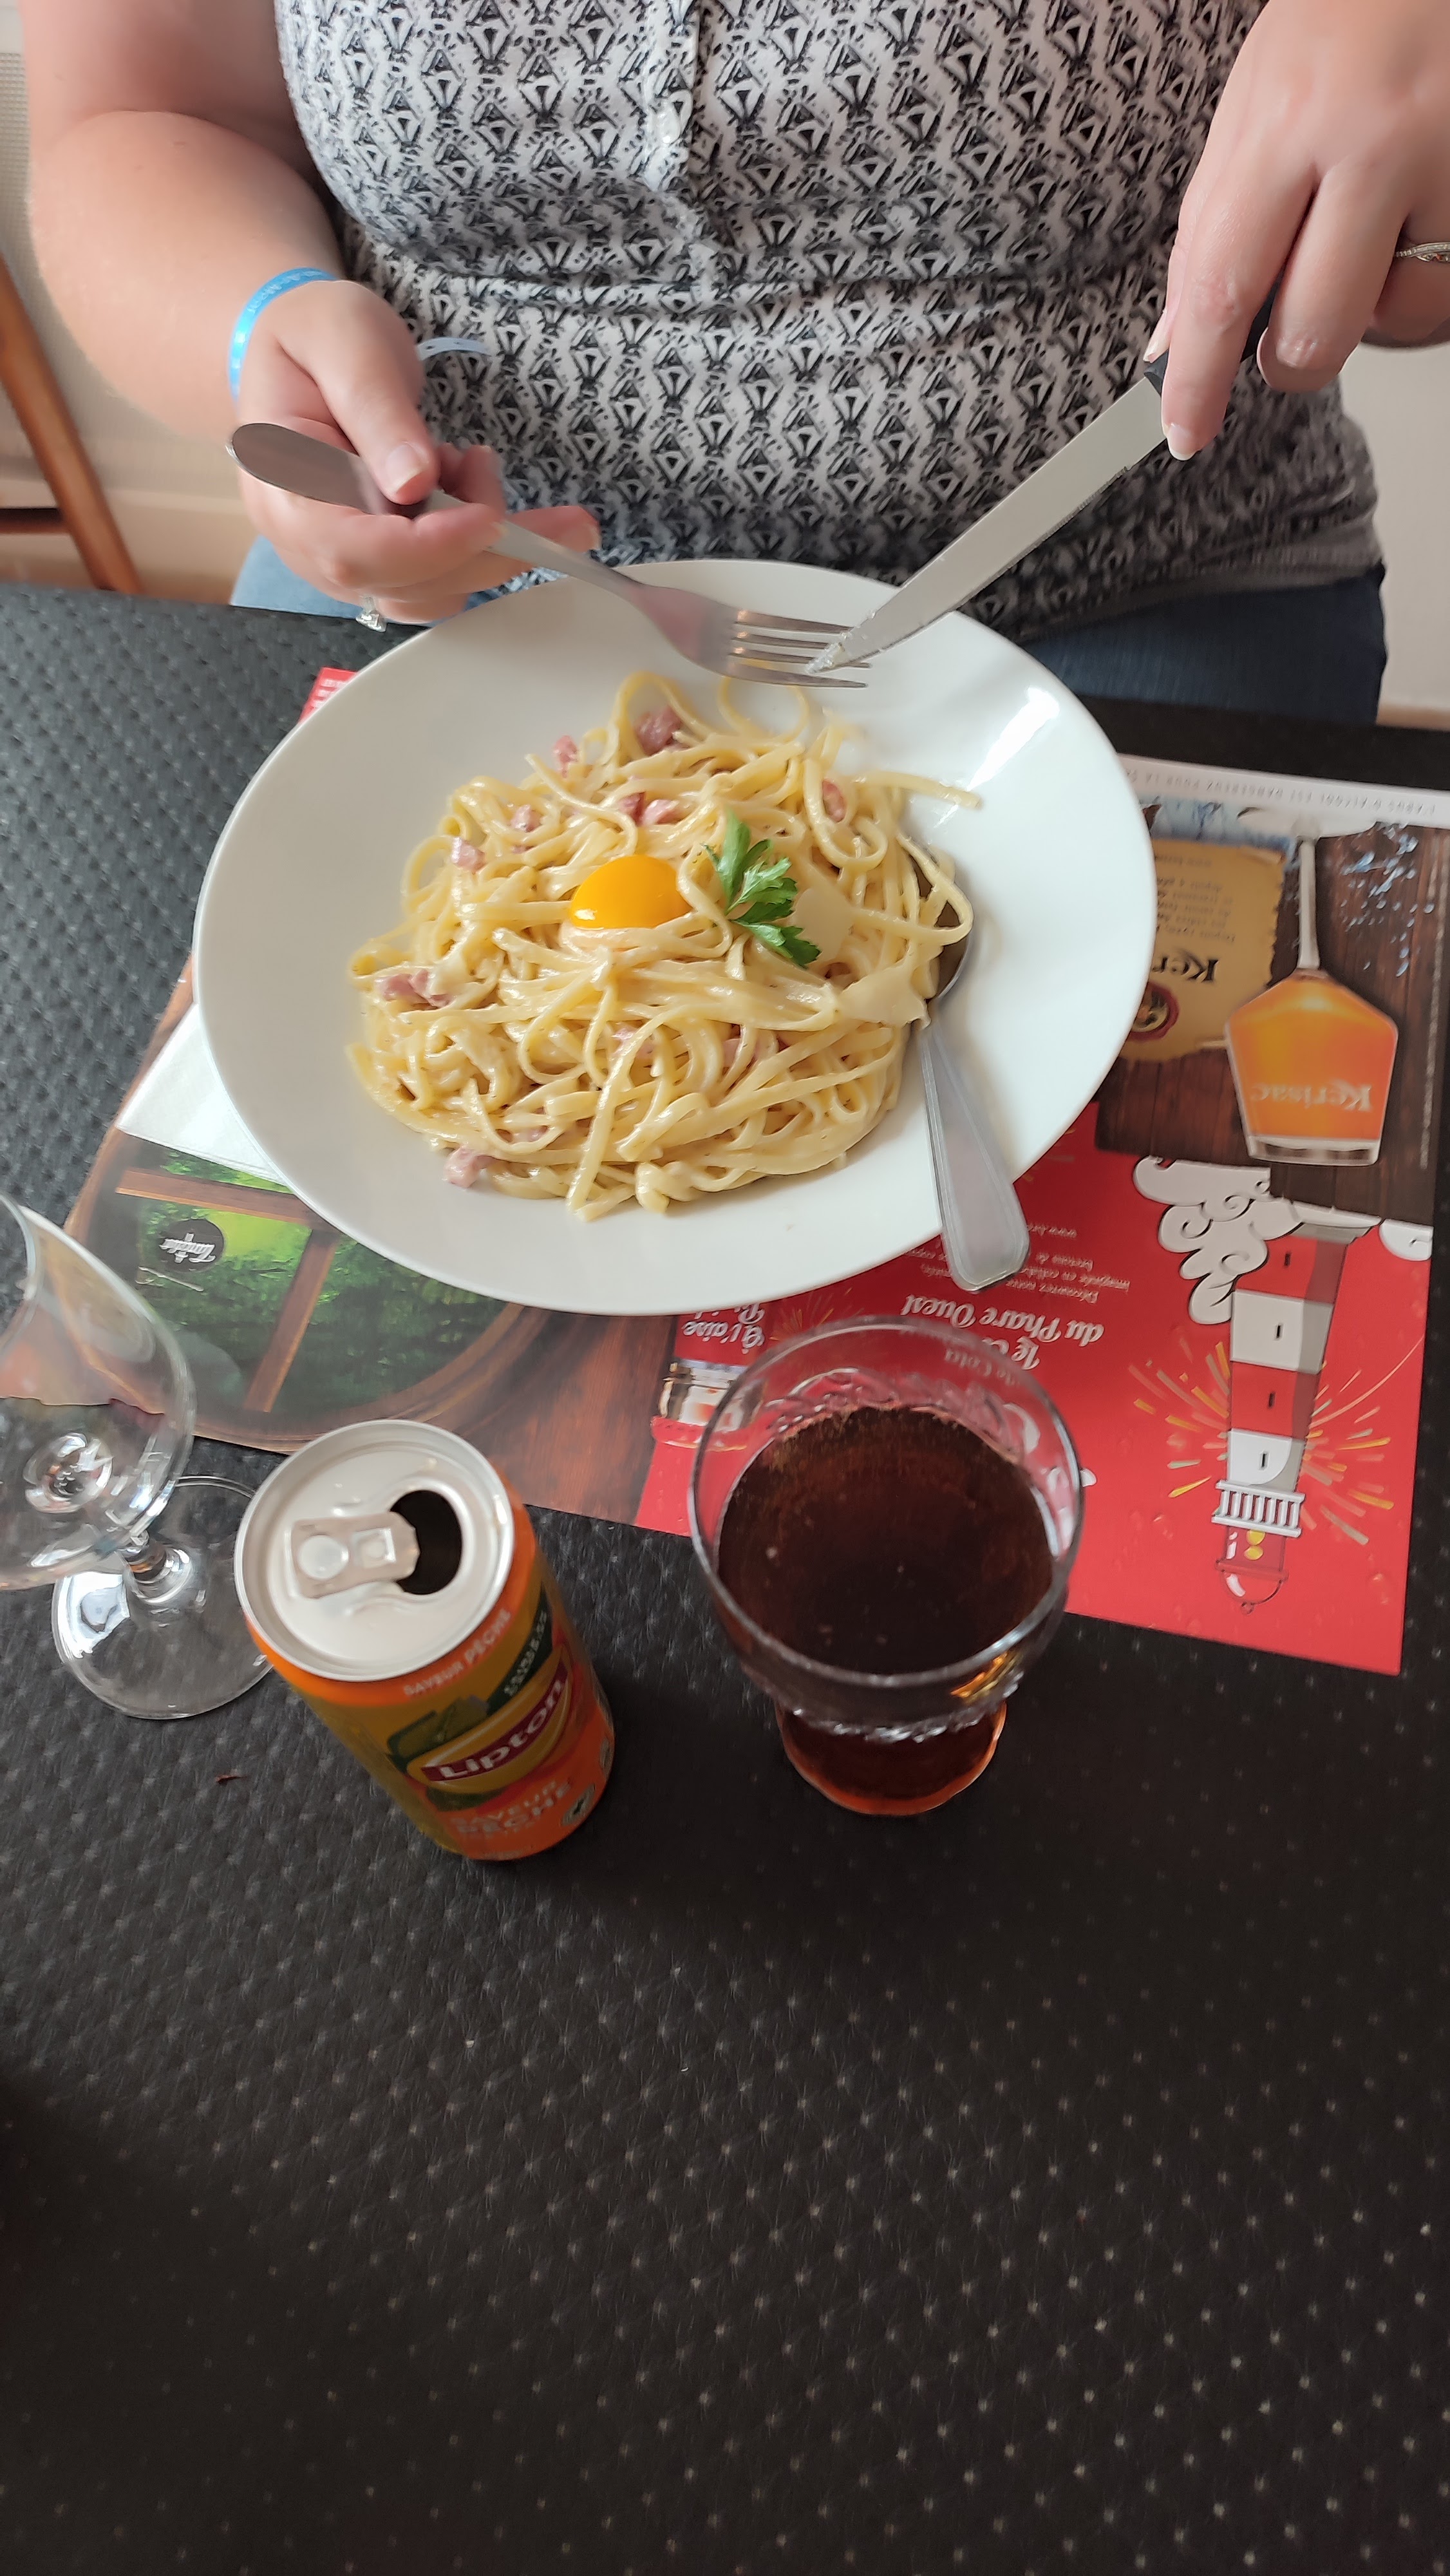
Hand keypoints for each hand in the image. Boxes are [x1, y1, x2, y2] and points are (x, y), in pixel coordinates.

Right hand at [234, 278, 597, 616]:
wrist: (303, 348)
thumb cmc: (314, 334)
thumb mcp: (344, 340)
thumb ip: (376, 408)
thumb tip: (414, 482)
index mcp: (282, 488)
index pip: (352, 549)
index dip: (427, 547)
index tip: (488, 517)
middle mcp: (306, 543)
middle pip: (403, 581)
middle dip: (481, 543)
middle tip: (512, 476)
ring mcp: (343, 561)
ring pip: (431, 591)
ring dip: (482, 541)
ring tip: (472, 461)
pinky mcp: (379, 563)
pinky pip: (440, 581)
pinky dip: (475, 545)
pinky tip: (468, 487)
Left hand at [1151, 0, 1449, 457]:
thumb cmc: (1350, 17)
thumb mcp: (1257, 99)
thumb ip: (1212, 223)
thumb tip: (1175, 341)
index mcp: (1293, 120)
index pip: (1225, 286)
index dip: (1199, 379)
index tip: (1185, 433)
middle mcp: (1376, 145)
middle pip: (1313, 331)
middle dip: (1288, 359)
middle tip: (1285, 329)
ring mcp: (1449, 166)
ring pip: (1395, 320)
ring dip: (1371, 310)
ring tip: (1372, 234)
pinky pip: (1448, 289)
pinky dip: (1423, 278)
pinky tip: (1419, 221)